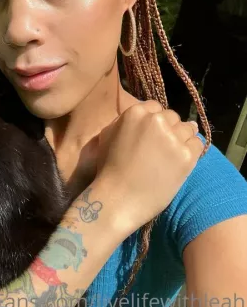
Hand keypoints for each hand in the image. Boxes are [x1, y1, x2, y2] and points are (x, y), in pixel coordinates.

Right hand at [91, 100, 204, 234]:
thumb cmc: (108, 169)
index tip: (153, 134)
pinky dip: (192, 151)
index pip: (155, 107)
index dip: (155, 120)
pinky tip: (182, 161)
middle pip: (172, 117)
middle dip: (169, 128)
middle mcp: (156, 120)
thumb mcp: (108, 135)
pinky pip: (197, 145)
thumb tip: (142, 116)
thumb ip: (125, 121)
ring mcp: (173, 138)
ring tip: (174, 153)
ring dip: (182, 138)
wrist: (118, 199)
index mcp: (136, 112)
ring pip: (188, 129)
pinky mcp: (186, 156)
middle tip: (163, 146)